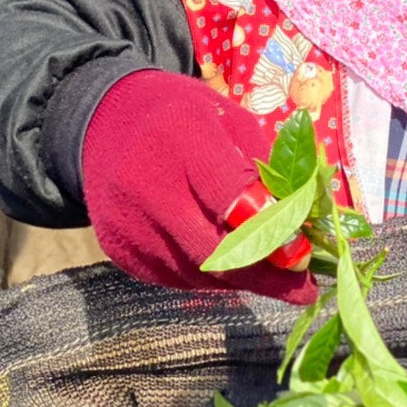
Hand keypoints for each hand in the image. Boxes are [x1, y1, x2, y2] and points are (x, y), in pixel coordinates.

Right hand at [82, 69, 316, 304]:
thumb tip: (299, 226)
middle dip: (265, 275)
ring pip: (199, 273)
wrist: (103, 122)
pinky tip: (228, 265)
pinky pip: (176, 278)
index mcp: (180, 134)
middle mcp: (146, 183)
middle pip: (214, 250)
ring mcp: (128, 222)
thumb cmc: (181, 116)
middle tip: (301, 289)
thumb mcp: (229, 121)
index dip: (271, 231)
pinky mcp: (118, 250)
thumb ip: (263, 169)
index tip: (303, 255)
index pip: (230, 196)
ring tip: (273, 278)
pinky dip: (210, 278)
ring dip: (242, 280)